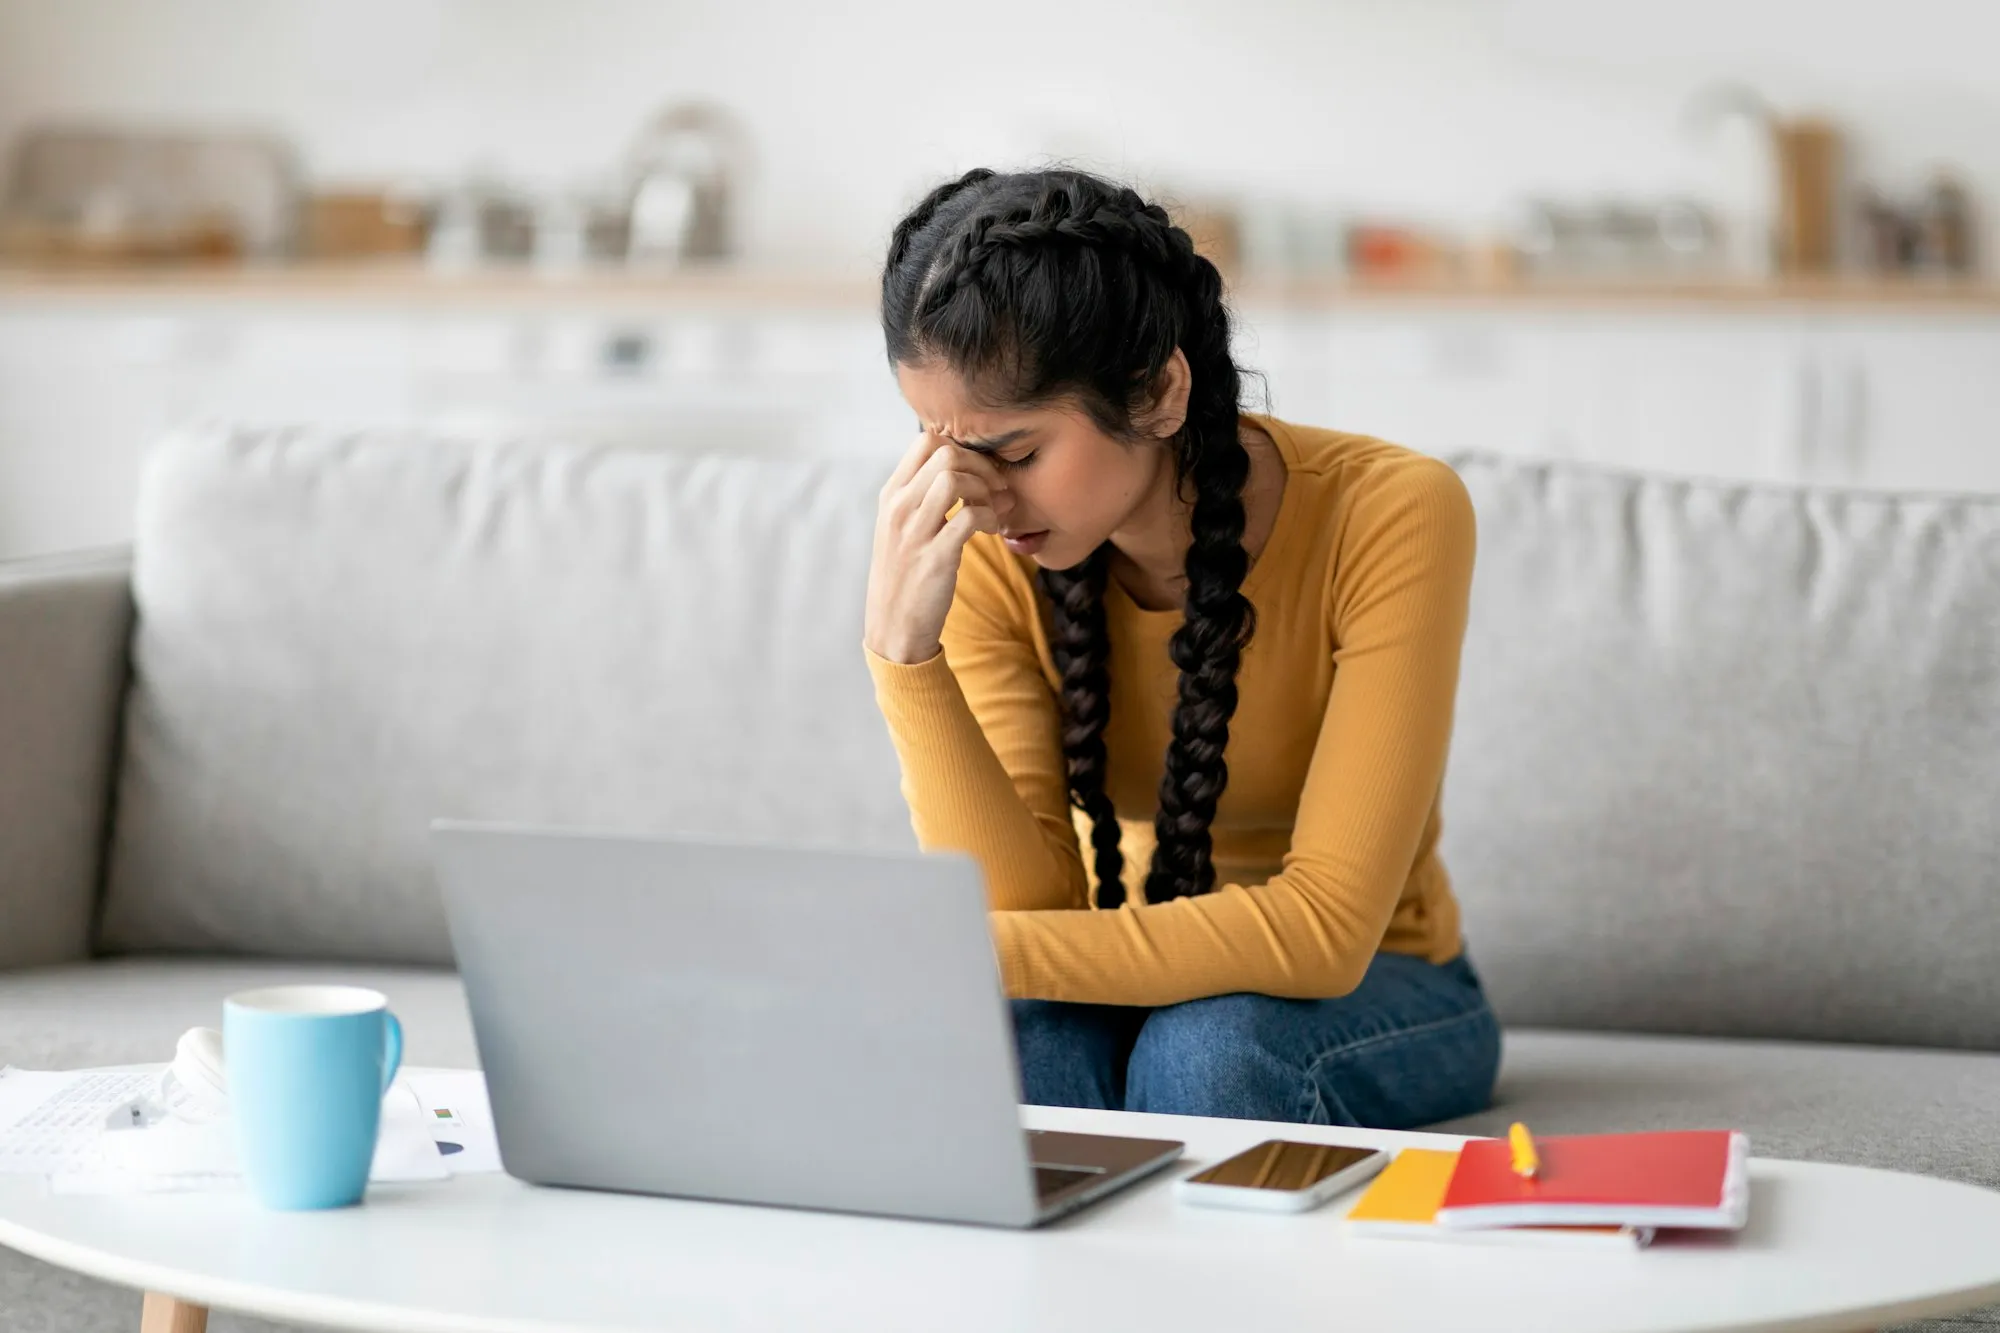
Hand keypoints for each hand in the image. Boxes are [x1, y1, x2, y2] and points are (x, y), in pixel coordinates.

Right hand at [864, 429, 1013, 663]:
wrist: (893, 625)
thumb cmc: (905, 573)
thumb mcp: (901, 526)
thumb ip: (921, 495)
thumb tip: (962, 468)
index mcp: (891, 495)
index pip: (926, 441)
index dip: (962, 448)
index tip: (978, 472)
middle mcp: (898, 508)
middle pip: (945, 454)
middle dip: (980, 466)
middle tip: (995, 489)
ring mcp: (914, 532)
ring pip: (954, 479)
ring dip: (985, 490)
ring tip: (994, 511)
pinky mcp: (935, 557)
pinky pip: (970, 517)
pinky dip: (990, 518)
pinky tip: (992, 531)